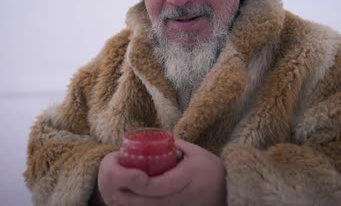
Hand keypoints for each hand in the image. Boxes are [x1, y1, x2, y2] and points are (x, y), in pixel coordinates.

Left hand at [97, 139, 226, 205]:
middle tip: (112, 188)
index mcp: (189, 178)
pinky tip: (130, 202)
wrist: (229, 193)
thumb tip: (148, 141)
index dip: (139, 183)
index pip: (159, 185)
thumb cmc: (212, 170)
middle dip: (127, 197)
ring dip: (130, 205)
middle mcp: (185, 198)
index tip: (128, 174)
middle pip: (150, 203)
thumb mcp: (196, 152)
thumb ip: (172, 146)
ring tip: (116, 195)